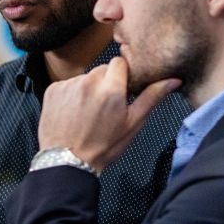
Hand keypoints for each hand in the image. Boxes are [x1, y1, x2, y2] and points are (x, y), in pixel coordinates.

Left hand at [38, 57, 180, 170]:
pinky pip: (67, 85)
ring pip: (84, 77)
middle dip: (106, 83)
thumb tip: (171, 81)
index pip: (120, 62)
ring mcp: (68, 86)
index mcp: (111, 89)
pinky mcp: (52, 91)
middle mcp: (88, 83)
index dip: (122, 75)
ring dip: (88, 89)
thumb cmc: (102, 147)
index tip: (121, 89)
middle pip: (102, 70)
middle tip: (105, 106)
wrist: (67, 162)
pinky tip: (73, 113)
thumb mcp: (132, 124)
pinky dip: (71, 95)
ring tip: (87, 113)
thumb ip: (151, 97)